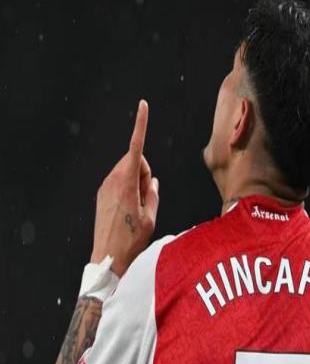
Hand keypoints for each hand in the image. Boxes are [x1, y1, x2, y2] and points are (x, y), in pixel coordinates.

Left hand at [90, 99, 159, 276]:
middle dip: (145, 171)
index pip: (137, 148)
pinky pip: (118, 180)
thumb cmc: (131, 240)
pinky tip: (128, 208)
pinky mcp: (101, 194)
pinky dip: (127, 187)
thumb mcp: (150, 217)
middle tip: (146, 197)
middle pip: (135, 160)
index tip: (143, 105)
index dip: (141, 125)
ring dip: (136, 181)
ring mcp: (105, 187)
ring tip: (136, 207)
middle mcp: (113, 180)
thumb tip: (152, 182)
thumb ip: (153, 194)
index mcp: (127, 184)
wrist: (107, 258)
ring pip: (127, 170)